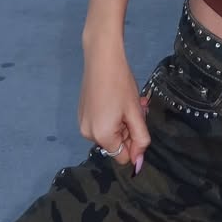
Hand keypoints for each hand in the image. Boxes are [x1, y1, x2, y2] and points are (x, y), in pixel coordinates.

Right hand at [78, 40, 150, 171]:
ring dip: (122, 121)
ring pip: (110, 132)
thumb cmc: (121, 85)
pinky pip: (101, 123)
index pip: (123, 156)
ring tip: (128, 101)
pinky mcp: (82, 113)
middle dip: (128, 129)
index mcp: (101, 136)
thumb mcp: (135, 113)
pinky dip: (112, 116)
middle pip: (116, 144)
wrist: (101, 58)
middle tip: (136, 108)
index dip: (135, 142)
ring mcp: (83, 123)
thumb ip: (140, 139)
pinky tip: (116, 99)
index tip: (138, 121)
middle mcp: (88, 134)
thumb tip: (138, 163)